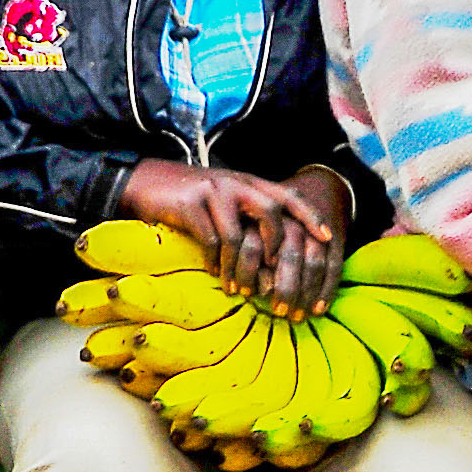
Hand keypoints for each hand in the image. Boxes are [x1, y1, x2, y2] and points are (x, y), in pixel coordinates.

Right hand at [117, 161, 344, 313]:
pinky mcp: (189, 204)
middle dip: (276, 246)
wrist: (142, 182)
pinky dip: (215, 262)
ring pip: (238, 234)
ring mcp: (211, 191)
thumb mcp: (224, 202)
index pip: (288, 195)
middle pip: (270, 211)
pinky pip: (210, 240)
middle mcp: (235, 183)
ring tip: (239, 289)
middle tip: (274, 274)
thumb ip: (248, 218)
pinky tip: (215, 274)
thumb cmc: (189, 199)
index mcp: (249, 183)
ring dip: (240, 266)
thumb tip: (275, 261)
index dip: (311, 216)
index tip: (329, 238)